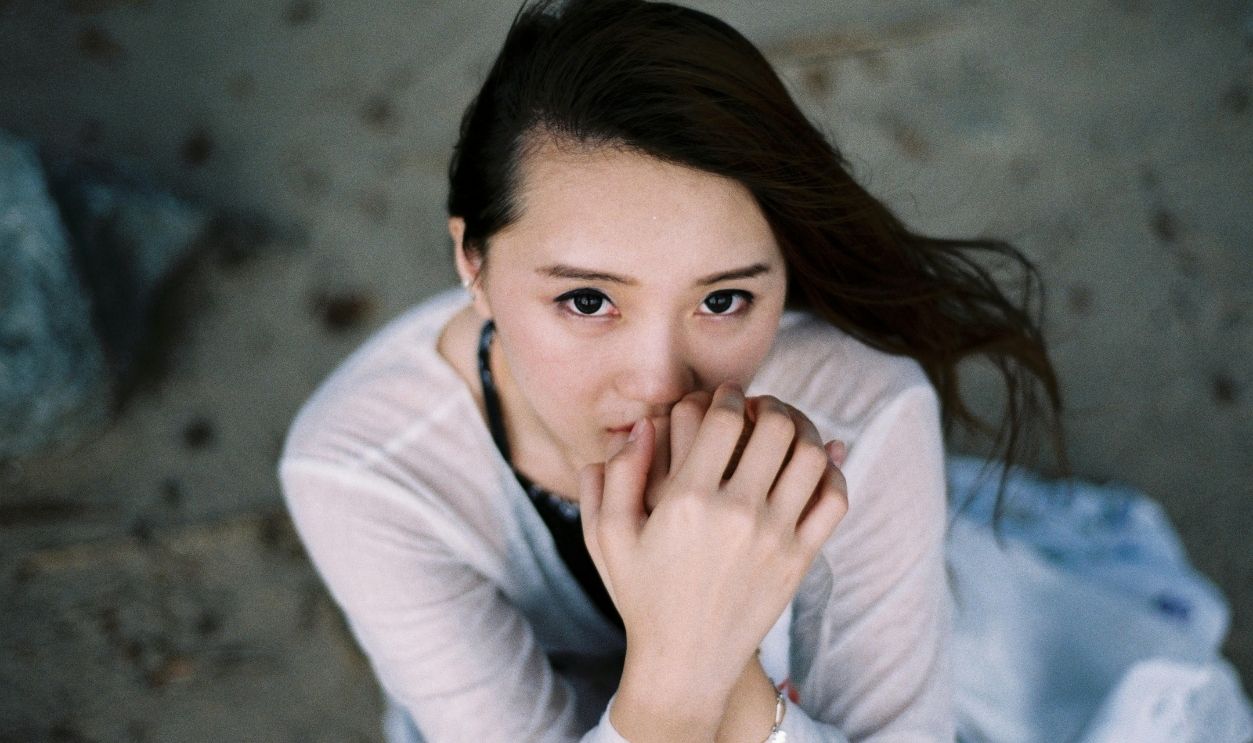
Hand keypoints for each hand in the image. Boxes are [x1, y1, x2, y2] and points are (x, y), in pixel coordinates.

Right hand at [579, 382, 848, 708]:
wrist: (684, 662)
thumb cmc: (640, 594)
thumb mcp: (607, 535)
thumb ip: (615, 475)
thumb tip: (640, 426)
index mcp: (687, 500)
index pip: (725, 419)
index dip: (729, 395)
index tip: (727, 396)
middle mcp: (737, 513)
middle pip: (777, 427)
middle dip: (769, 405)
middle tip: (759, 407)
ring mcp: (776, 537)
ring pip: (812, 456)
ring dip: (803, 430)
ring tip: (787, 431)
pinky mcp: (800, 559)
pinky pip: (834, 499)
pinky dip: (832, 471)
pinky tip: (813, 465)